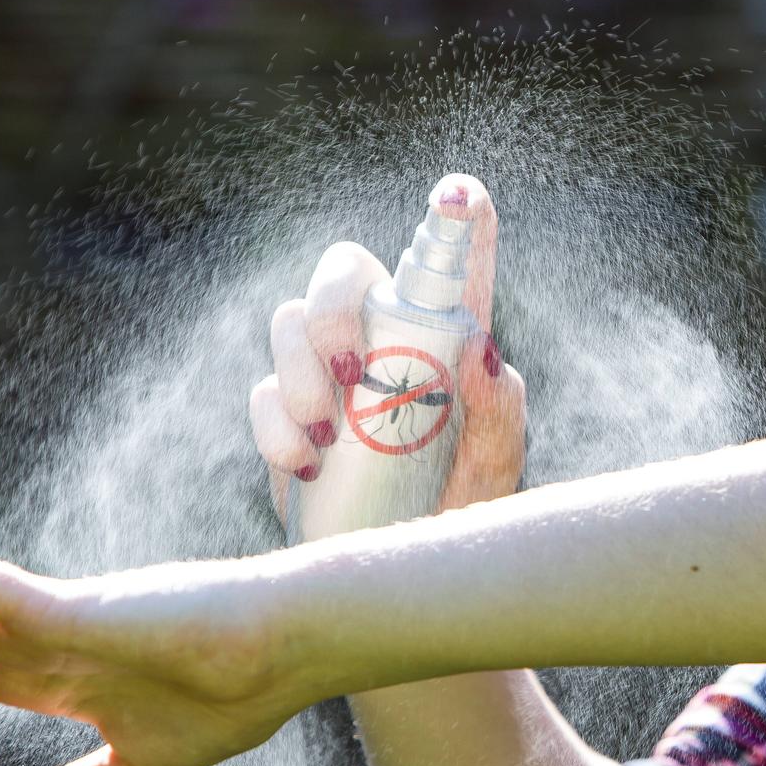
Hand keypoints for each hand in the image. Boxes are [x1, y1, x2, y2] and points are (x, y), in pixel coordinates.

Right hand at [247, 173, 526, 529]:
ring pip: (289, 322)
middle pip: (343, 271)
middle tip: (348, 364)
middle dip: (331, 303)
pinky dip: (277, 425)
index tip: (462, 192)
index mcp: (446, 339)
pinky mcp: (288, 420)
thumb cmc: (463, 509)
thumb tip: (482, 347)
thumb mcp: (496, 466)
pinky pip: (264, 393)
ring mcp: (328, 376)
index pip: (454, 262)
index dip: (458, 216)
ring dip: (300, 370)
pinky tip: (308, 462)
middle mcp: (384, 341)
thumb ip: (501, 410)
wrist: (399, 572)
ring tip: (327, 431)